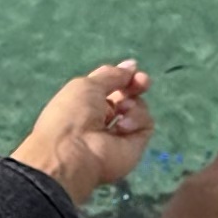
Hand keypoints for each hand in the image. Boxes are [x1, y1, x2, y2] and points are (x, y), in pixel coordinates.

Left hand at [13, 61, 153, 203]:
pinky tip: (123, 126)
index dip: (123, 77)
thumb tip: (133, 65)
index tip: (133, 71)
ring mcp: (121, 132)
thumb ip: (112, 75)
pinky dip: (137, 120)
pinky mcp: (135, 145)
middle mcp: (104, 117)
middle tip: (141, 83)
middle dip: (136, 86)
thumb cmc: (72, 114)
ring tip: (122, 110)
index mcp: (87, 102)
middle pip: (128, 96)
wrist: (73, 152)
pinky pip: (145, 124)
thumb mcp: (87, 85)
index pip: (112, 86)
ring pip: (139, 108)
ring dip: (133, 104)